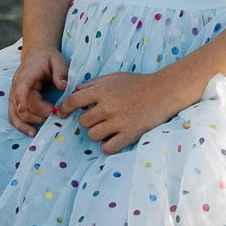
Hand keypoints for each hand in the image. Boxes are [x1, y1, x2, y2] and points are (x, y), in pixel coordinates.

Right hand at [9, 44, 67, 134]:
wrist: (37, 55)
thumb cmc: (48, 58)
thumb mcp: (57, 60)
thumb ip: (60, 72)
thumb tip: (63, 86)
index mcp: (26, 75)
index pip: (20, 88)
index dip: (21, 99)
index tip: (24, 110)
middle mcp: (16, 86)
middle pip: (23, 106)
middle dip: (40, 114)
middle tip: (58, 114)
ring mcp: (14, 96)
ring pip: (16, 115)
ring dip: (28, 124)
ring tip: (42, 129)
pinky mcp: (16, 103)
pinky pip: (15, 117)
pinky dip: (21, 126)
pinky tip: (32, 132)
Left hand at [57, 69, 174, 154]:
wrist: (164, 92)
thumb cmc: (138, 83)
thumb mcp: (114, 77)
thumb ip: (93, 84)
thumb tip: (75, 91)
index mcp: (102, 91)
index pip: (73, 101)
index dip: (64, 108)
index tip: (62, 113)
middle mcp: (107, 107)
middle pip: (83, 121)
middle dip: (88, 120)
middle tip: (99, 118)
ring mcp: (117, 122)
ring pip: (93, 135)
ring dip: (97, 133)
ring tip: (108, 128)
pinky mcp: (128, 135)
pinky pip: (107, 148)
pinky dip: (107, 145)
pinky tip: (113, 139)